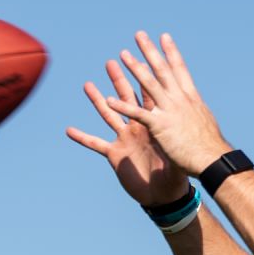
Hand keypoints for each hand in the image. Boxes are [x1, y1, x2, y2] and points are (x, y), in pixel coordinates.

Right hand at [67, 59, 189, 206]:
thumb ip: (177, 145)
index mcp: (154, 124)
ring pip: (108, 115)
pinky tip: (69, 130)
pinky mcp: (114, 154)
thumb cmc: (175, 176)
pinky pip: (95, 144)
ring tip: (87, 84)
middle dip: (119, 80)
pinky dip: (82, 138)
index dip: (144, 77)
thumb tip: (184, 133)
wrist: (164, 195)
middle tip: (112, 62)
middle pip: (126, 98)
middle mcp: (138, 127)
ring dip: (98, 100)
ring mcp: (124, 139)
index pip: (148, 95)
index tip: (140, 59)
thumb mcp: (177, 158)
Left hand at [105, 32, 232, 174]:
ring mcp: (169, 111)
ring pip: (149, 85)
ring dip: (135, 69)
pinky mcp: (159, 126)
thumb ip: (196, 112)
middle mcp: (179, 100)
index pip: (179, 70)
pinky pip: (137, 114)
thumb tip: (197, 108)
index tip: (164, 36)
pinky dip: (122, 107)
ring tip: (122, 55)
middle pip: (162, 70)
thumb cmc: (210, 146)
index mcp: (191, 98)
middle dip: (150, 51)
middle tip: (139, 35)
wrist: (212, 159)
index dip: (171, 52)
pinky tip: (109, 100)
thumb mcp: (204, 122)